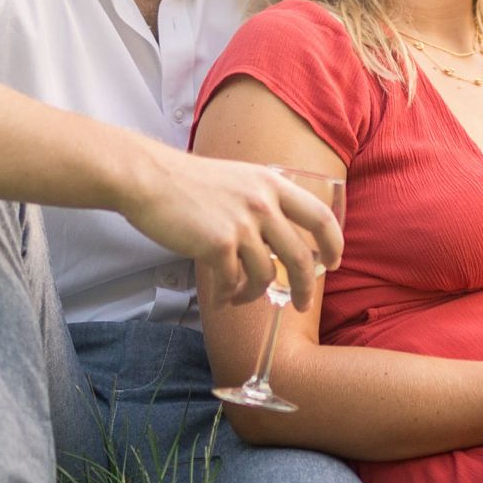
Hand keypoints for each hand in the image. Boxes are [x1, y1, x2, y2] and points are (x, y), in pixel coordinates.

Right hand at [119, 149, 341, 309]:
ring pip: (265, 276)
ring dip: (255, 294)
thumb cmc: (188, 181)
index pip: (319, 216)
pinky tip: (221, 296)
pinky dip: (228, 295)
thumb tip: (278, 237)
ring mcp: (242, 224)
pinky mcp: (218, 244)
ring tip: (241, 297)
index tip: (332, 263)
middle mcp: (263, 203)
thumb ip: (261, 200)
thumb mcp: (238, 178)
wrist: (149, 178)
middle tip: (302, 304)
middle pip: (300, 258)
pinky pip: (233, 282)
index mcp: (272, 184)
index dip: (333, 244)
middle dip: (305, 288)